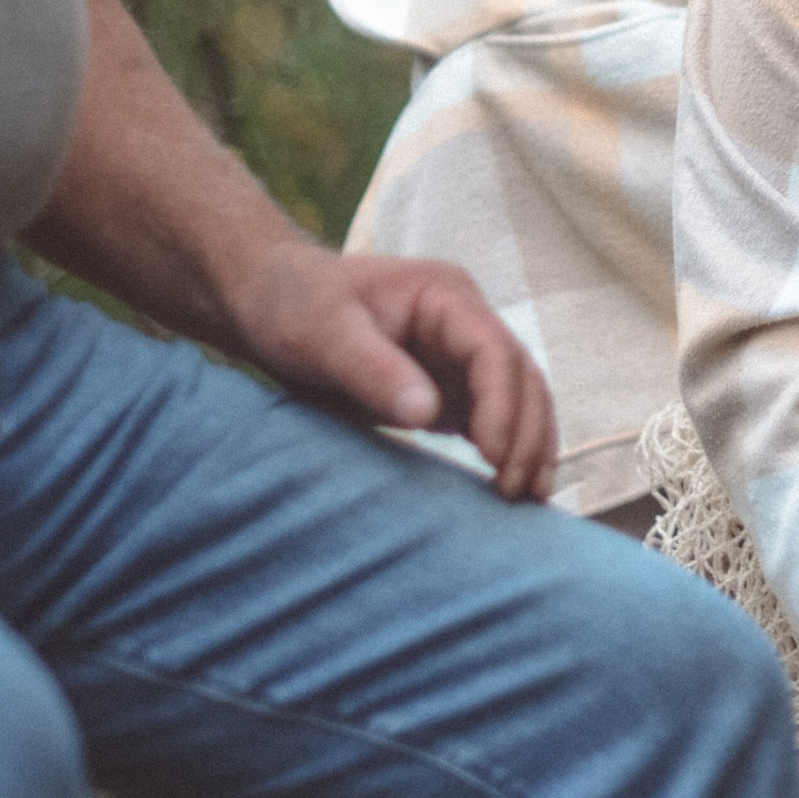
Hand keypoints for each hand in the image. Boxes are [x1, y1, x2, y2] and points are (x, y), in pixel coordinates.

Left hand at [221, 242, 557, 501]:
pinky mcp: (446, 389)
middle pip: (521, 378)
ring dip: (529, 446)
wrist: (268, 301)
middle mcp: (464, 325)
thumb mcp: (324, 334)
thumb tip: (428, 415)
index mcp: (445, 297)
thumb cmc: (295, 305)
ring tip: (529, 500)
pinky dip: (506, 451)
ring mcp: (458, 358)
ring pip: (518, 401)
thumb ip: (375, 370)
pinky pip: (491, 420)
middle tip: (514, 491)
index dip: (503, 404)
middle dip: (527, 433)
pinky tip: (511, 490)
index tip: (491, 454)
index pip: (495, 352)